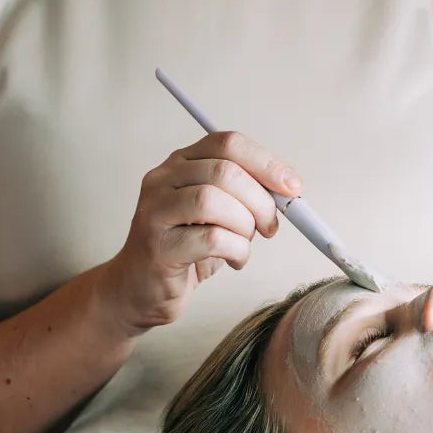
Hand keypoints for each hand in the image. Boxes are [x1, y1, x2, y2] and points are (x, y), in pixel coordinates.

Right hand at [101, 131, 302, 335]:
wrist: (139, 289)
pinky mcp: (157, 246)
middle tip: (270, 226)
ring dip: (244, 226)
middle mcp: (163, 179)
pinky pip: (210, 239)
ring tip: (244, 244)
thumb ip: (246, 193)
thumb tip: (288, 189)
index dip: (266, 162)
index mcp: (181, 162)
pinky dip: (236, 250)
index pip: (227, 143)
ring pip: (213, 201)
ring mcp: (155, 211)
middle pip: (224, 171)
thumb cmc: (186, 248)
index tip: (292, 187)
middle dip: (260, 201)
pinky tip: (234, 260)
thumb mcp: (219, 212)